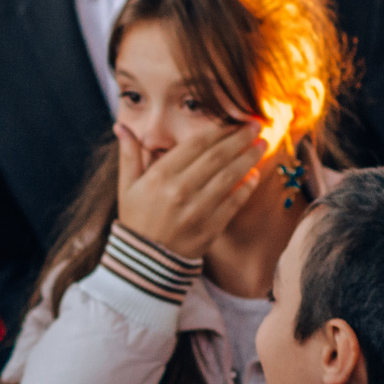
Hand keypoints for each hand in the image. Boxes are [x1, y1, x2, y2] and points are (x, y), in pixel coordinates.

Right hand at [114, 122, 274, 259]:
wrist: (143, 263)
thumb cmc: (136, 220)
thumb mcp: (126, 187)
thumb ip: (128, 154)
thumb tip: (122, 127)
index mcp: (159, 176)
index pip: (196, 144)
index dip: (219, 129)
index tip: (235, 120)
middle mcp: (180, 190)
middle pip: (218, 156)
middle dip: (240, 138)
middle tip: (257, 126)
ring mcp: (197, 210)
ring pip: (230, 176)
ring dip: (249, 158)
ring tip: (261, 145)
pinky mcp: (211, 228)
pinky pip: (234, 202)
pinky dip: (247, 187)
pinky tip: (254, 174)